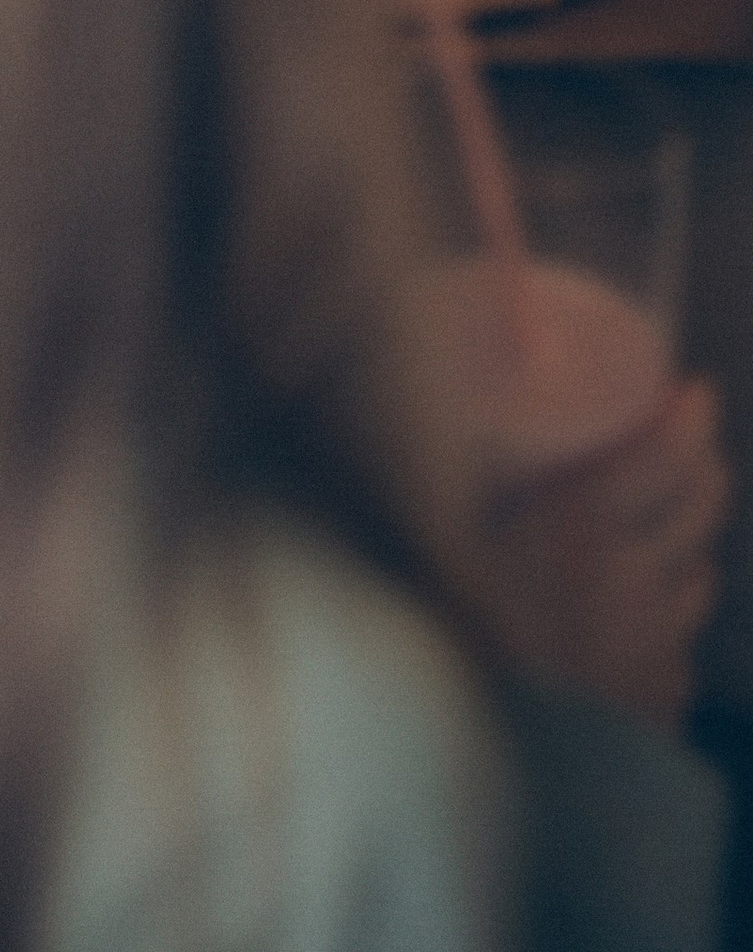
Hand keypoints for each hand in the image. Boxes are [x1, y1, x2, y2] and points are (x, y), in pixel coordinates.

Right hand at [470, 374, 730, 725]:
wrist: (491, 760)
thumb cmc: (455, 635)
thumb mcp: (446, 541)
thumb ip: (462, 484)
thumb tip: (453, 411)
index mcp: (583, 526)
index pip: (667, 454)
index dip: (690, 415)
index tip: (695, 388)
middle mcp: (637, 576)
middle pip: (701, 505)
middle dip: (702, 465)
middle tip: (685, 445)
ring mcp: (658, 641)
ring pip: (699, 574)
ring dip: (686, 546)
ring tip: (658, 535)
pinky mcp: (663, 695)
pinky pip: (680, 644)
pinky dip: (665, 623)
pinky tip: (632, 622)